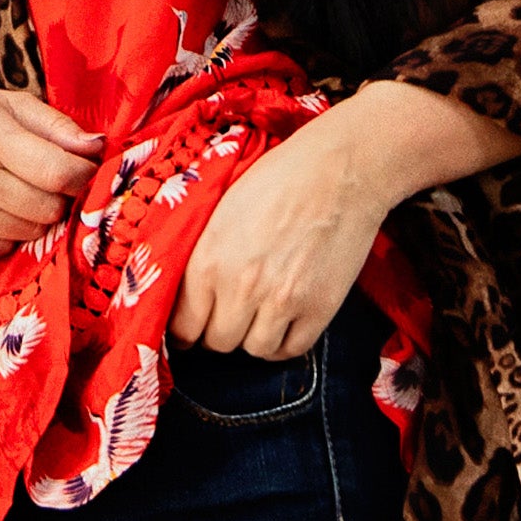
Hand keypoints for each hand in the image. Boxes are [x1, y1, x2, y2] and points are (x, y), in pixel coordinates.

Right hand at [0, 85, 102, 258]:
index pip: (57, 172)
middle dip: (59, 197)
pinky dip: (7, 234)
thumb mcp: (5, 104)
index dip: (82, 175)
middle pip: (47, 208)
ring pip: (28, 233)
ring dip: (34, 217)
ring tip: (16, 191)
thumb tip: (98, 148)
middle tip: (47, 181)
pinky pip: (2, 250)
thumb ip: (55, 124)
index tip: (83, 169)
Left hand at [165, 77, 520, 355]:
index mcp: (207, 259)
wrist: (339, 169)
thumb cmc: (275, 179)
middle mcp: (239, 287)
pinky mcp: (319, 310)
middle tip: (226, 317)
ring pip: (253, 350)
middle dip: (217, 332)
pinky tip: (283, 320)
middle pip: (217, 342)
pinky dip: (284, 342)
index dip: (184, 331)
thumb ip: (199, 255)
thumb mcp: (219, 210)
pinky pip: (291, 350)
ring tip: (257, 314)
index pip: (182, 325)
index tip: (190, 330)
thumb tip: (181, 295)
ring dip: (252, 337)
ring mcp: (281, 302)